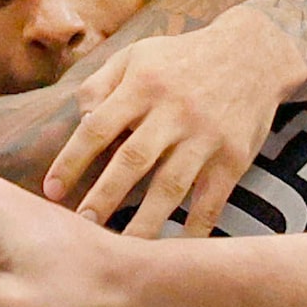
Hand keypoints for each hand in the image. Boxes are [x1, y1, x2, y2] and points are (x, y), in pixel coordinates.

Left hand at [43, 11, 304, 238]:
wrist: (254, 54)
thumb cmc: (182, 59)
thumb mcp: (137, 55)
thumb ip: (101, 84)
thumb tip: (79, 121)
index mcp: (143, 85)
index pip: (98, 127)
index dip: (72, 160)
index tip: (52, 190)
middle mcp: (174, 111)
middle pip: (132, 160)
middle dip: (104, 196)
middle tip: (81, 226)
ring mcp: (206, 137)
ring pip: (171, 186)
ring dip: (145, 222)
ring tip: (122, 250)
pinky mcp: (234, 157)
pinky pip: (212, 201)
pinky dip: (195, 230)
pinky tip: (176, 252)